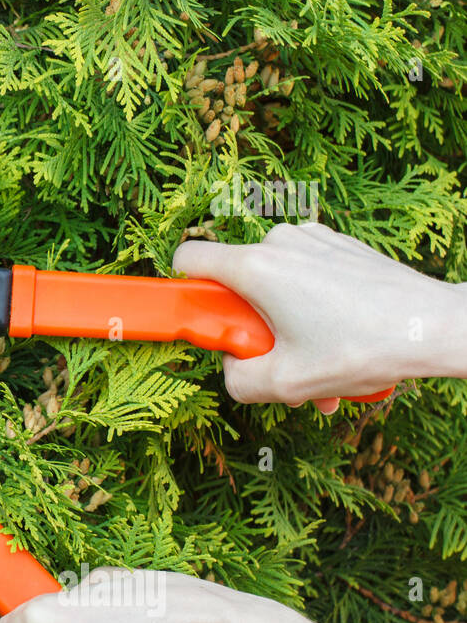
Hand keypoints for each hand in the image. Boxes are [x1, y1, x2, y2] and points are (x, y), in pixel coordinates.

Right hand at [173, 222, 465, 413]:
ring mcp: (313, 239)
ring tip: (321, 363)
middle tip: (283, 362)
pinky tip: (341, 341)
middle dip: (253, 329)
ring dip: (287, 326)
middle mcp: (281, 242)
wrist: (437, 327)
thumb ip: (237, 380)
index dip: (185, 294)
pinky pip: (306, 276)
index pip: (187, 260)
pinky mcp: (340, 245)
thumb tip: (233, 369)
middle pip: (238, 286)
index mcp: (257, 268)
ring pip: (276, 285)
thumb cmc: (366, 347)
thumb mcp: (286, 382)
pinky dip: (313, 309)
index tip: (205, 323)